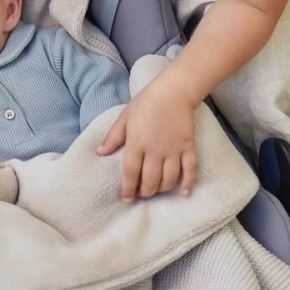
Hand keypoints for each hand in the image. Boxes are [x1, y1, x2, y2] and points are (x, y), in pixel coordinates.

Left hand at [95, 81, 197, 200]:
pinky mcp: (188, 147)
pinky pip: (190, 170)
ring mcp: (173, 150)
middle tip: (141, 193)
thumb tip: (99, 153)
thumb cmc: (146, 103)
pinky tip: (183, 192)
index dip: (128, 189)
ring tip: (156, 190)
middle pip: (150, 181)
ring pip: (168, 179)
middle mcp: (155, 150)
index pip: (130, 173)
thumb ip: (113, 137)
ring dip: (161, 189)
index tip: (126, 198)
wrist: (173, 91)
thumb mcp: (124, 118)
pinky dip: (188, 183)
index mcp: (136, 143)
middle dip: (145, 192)